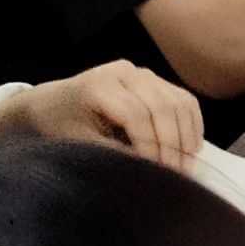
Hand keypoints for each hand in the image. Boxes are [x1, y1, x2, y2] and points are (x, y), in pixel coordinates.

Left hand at [0, 60, 204, 166]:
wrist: (51, 102)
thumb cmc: (59, 125)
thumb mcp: (76, 143)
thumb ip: (110, 153)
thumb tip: (145, 170)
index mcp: (100, 86)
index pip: (135, 113)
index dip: (149, 143)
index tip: (155, 170)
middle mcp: (125, 72)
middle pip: (161, 105)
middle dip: (172, 142)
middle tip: (178, 173)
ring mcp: (142, 73)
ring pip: (177, 101)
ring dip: (187, 134)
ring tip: (187, 164)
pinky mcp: (154, 79)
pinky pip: (183, 98)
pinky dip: (192, 122)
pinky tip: (193, 146)